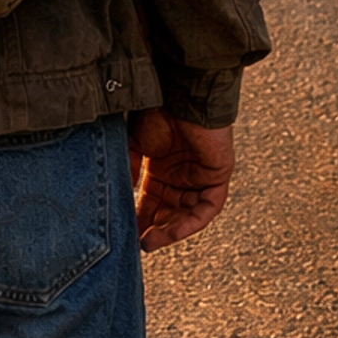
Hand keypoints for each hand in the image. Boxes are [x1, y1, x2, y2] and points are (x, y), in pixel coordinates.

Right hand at [128, 109, 234, 251]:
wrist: (179, 94)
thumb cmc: (156, 111)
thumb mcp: (133, 144)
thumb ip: (127, 168)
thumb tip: (120, 196)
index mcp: (161, 168)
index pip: (151, 202)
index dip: (138, 219)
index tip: (124, 234)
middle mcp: (181, 175)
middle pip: (168, 212)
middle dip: (152, 229)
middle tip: (135, 243)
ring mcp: (201, 176)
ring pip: (187, 215)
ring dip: (169, 231)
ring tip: (149, 241)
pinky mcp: (218, 176)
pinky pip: (207, 208)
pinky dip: (190, 223)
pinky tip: (171, 232)